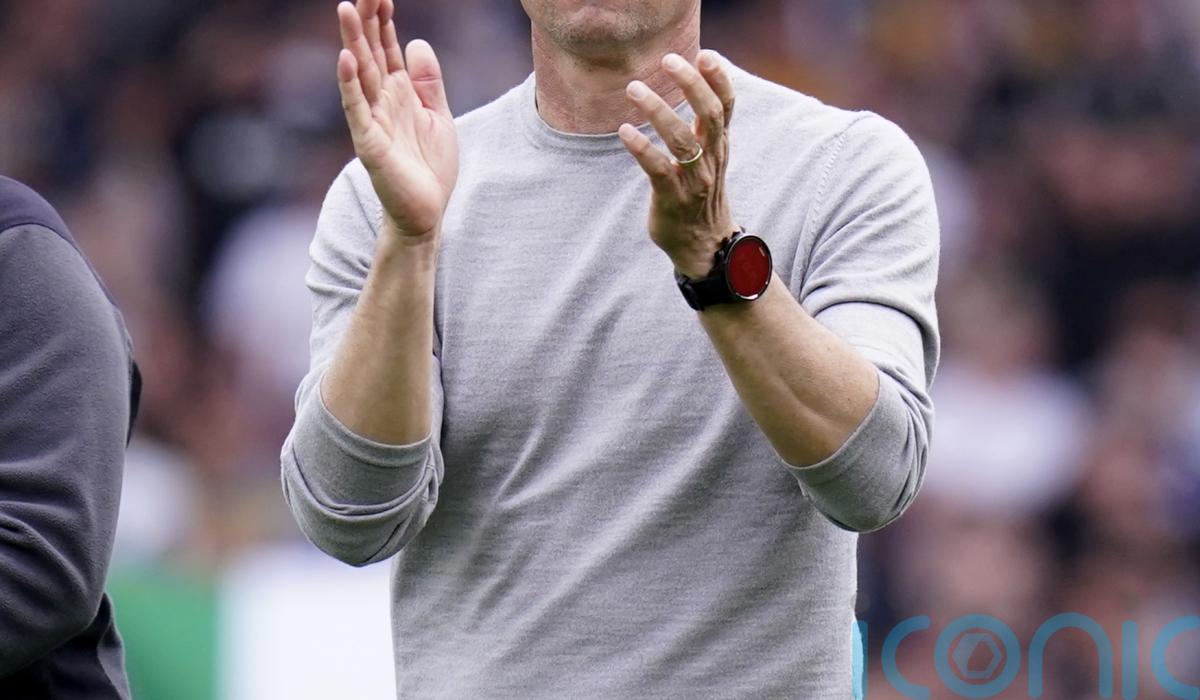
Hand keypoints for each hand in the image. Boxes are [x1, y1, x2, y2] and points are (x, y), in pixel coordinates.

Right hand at [336, 0, 457, 239]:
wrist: (426, 214)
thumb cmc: (429, 168)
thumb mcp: (438, 116)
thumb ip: (428, 82)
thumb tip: (417, 41)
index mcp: (398, 94)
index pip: (387, 48)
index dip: (384, 20)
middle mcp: (381, 102)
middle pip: (371, 52)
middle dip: (367, 20)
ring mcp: (372, 121)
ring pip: (360, 74)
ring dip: (352, 42)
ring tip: (345, 8)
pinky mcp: (370, 144)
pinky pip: (357, 111)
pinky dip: (349, 86)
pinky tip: (345, 60)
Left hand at [618, 50, 737, 277]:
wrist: (705, 248)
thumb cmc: (700, 197)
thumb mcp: (709, 160)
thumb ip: (702, 130)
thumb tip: (691, 90)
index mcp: (719, 147)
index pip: (726, 106)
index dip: (719, 79)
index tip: (705, 54)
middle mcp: (711, 160)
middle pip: (709, 115)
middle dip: (691, 84)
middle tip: (668, 61)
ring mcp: (694, 180)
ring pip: (681, 139)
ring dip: (658, 110)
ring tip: (635, 87)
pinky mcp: (672, 198)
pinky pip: (658, 169)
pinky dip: (642, 148)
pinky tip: (624, 131)